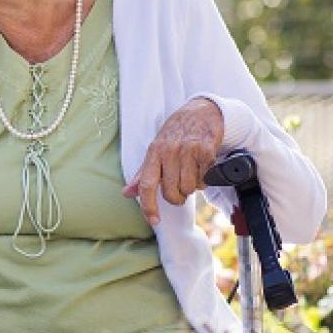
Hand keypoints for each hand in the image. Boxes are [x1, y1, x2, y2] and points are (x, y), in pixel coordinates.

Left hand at [123, 96, 224, 225]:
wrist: (201, 112)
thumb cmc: (176, 134)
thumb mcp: (156, 149)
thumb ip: (143, 173)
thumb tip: (126, 193)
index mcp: (154, 153)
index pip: (147, 185)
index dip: (148, 206)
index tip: (153, 220)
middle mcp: (169, 151)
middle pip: (172, 192)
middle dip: (178, 197)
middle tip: (180, 188)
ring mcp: (188, 151)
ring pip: (190, 188)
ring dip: (193, 187)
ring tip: (192, 173)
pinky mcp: (207, 151)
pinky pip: (205, 179)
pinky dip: (205, 178)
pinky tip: (202, 167)